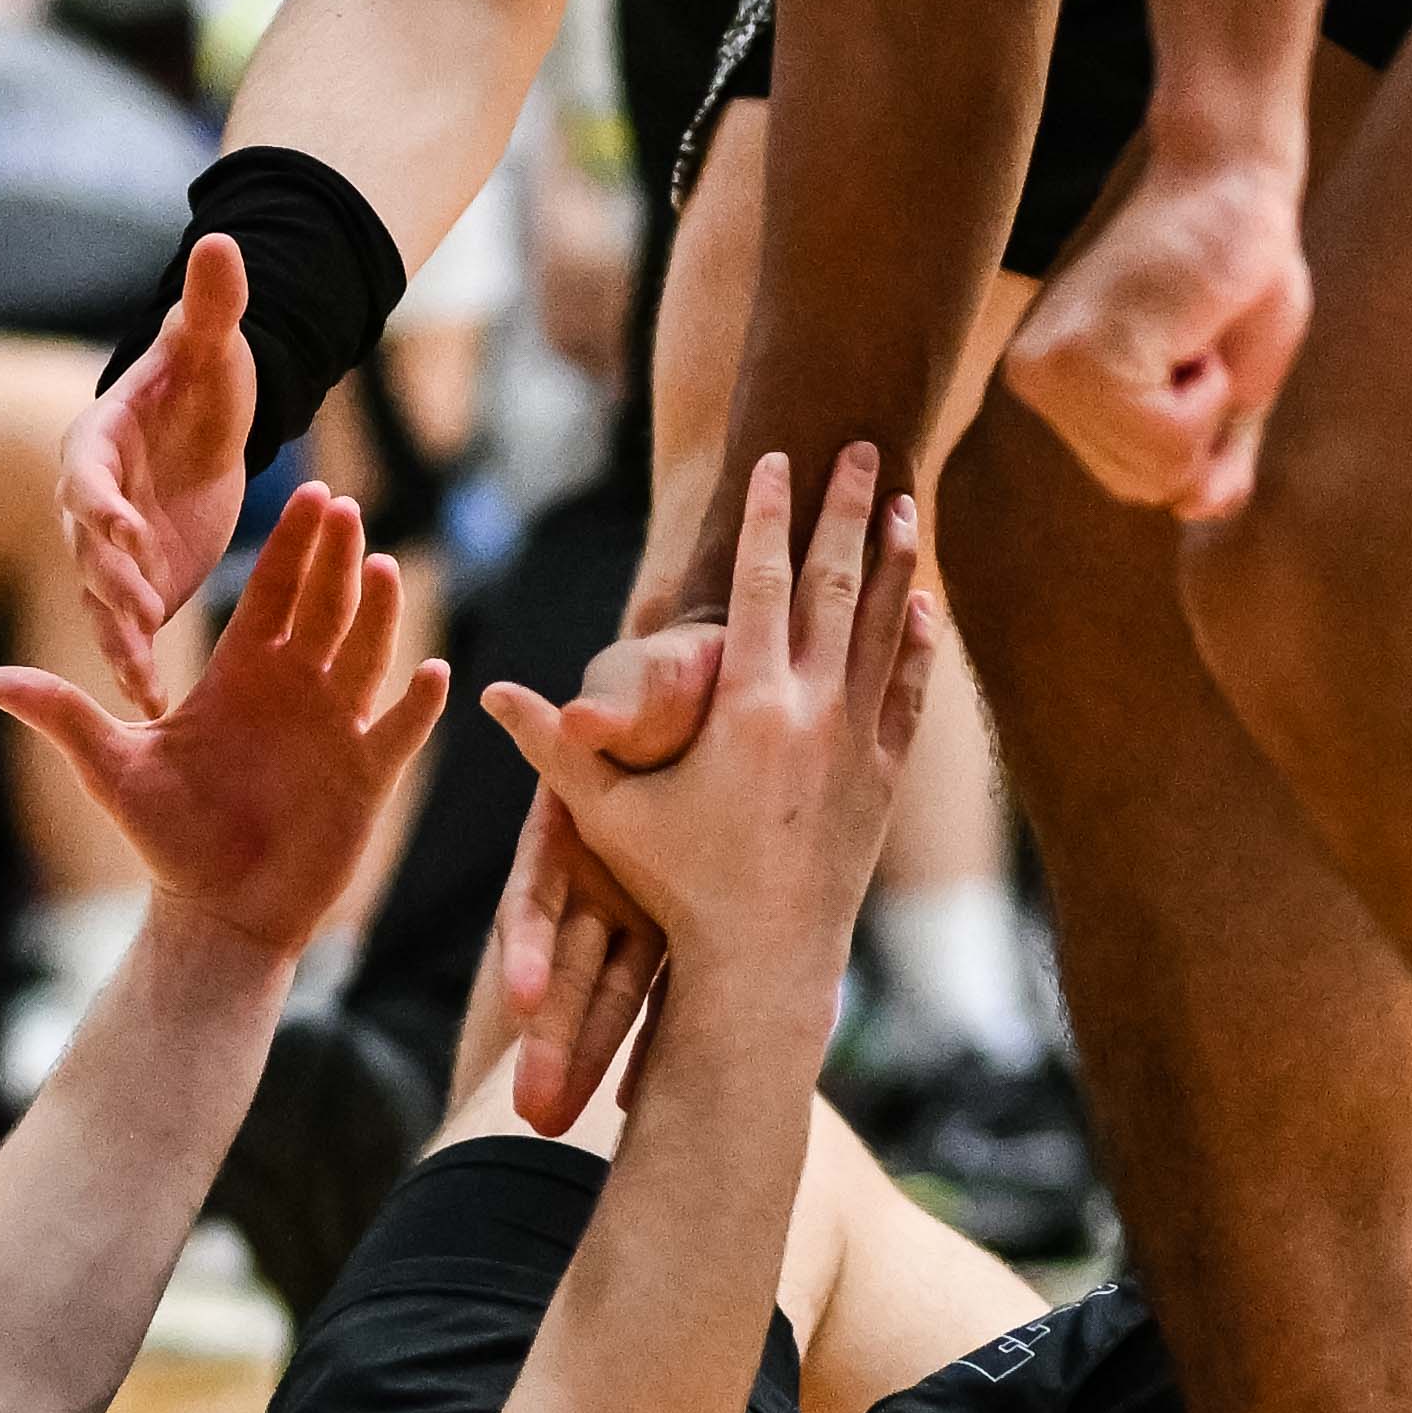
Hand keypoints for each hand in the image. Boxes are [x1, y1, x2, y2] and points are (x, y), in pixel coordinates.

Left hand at [0, 477, 443, 968]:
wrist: (215, 911)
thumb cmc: (165, 838)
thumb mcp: (110, 767)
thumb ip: (60, 714)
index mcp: (237, 676)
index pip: (270, 594)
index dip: (291, 545)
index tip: (308, 491)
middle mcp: (291, 691)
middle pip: (322, 608)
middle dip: (336, 559)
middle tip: (347, 508)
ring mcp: (333, 729)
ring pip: (364, 654)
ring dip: (377, 614)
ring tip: (385, 568)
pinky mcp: (364, 775)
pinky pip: (398, 729)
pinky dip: (417, 702)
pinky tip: (433, 670)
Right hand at [60, 230, 254, 701]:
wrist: (209, 424)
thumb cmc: (204, 376)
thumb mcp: (215, 344)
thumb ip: (213, 300)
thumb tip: (221, 233)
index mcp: (96, 441)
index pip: (86, 474)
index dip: (102, 503)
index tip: (124, 529)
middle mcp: (89, 501)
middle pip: (88, 546)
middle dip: (110, 580)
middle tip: (138, 612)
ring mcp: (108, 549)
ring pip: (102, 597)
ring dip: (119, 634)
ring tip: (141, 675)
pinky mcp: (135, 583)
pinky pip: (129, 628)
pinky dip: (138, 661)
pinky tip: (158, 702)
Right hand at [481, 618, 723, 1132]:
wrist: (725, 684)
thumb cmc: (672, 679)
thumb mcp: (642, 685)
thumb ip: (604, 704)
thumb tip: (527, 695)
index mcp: (573, 826)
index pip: (538, 898)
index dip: (528, 947)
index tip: (522, 996)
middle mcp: (599, 878)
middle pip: (570, 968)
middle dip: (553, 1041)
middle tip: (538, 1115)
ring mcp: (644, 905)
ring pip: (618, 990)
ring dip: (592, 1057)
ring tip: (566, 1126)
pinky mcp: (689, 917)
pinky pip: (677, 988)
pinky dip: (661, 1041)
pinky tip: (642, 1107)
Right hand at [492, 454, 923, 1033]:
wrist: (766, 965)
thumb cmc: (679, 886)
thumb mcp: (607, 814)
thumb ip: (554, 748)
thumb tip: (485, 696)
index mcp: (746, 706)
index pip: (758, 584)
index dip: (767, 516)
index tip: (780, 459)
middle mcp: (812, 711)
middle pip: (834, 584)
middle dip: (846, 510)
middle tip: (865, 447)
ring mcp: (858, 742)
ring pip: (884, 628)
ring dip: (895, 560)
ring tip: (904, 503)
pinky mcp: (884, 777)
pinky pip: (909, 690)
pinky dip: (919, 641)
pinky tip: (927, 604)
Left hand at [1002, 138, 1304, 522]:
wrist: (1238, 182)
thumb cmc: (1241, 271)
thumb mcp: (1234, 387)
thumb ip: (1210, 456)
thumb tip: (1195, 512)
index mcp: (1057, 385)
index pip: (1140, 482)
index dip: (1199, 433)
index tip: (1198, 350)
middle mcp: (1036, 380)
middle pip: (1145, 485)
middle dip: (1201, 423)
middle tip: (1199, 335)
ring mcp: (1052, 371)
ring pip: (1160, 470)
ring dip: (1207, 404)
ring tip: (1194, 329)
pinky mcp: (1085, 360)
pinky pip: (1171, 440)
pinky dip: (1209, 393)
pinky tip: (1193, 329)